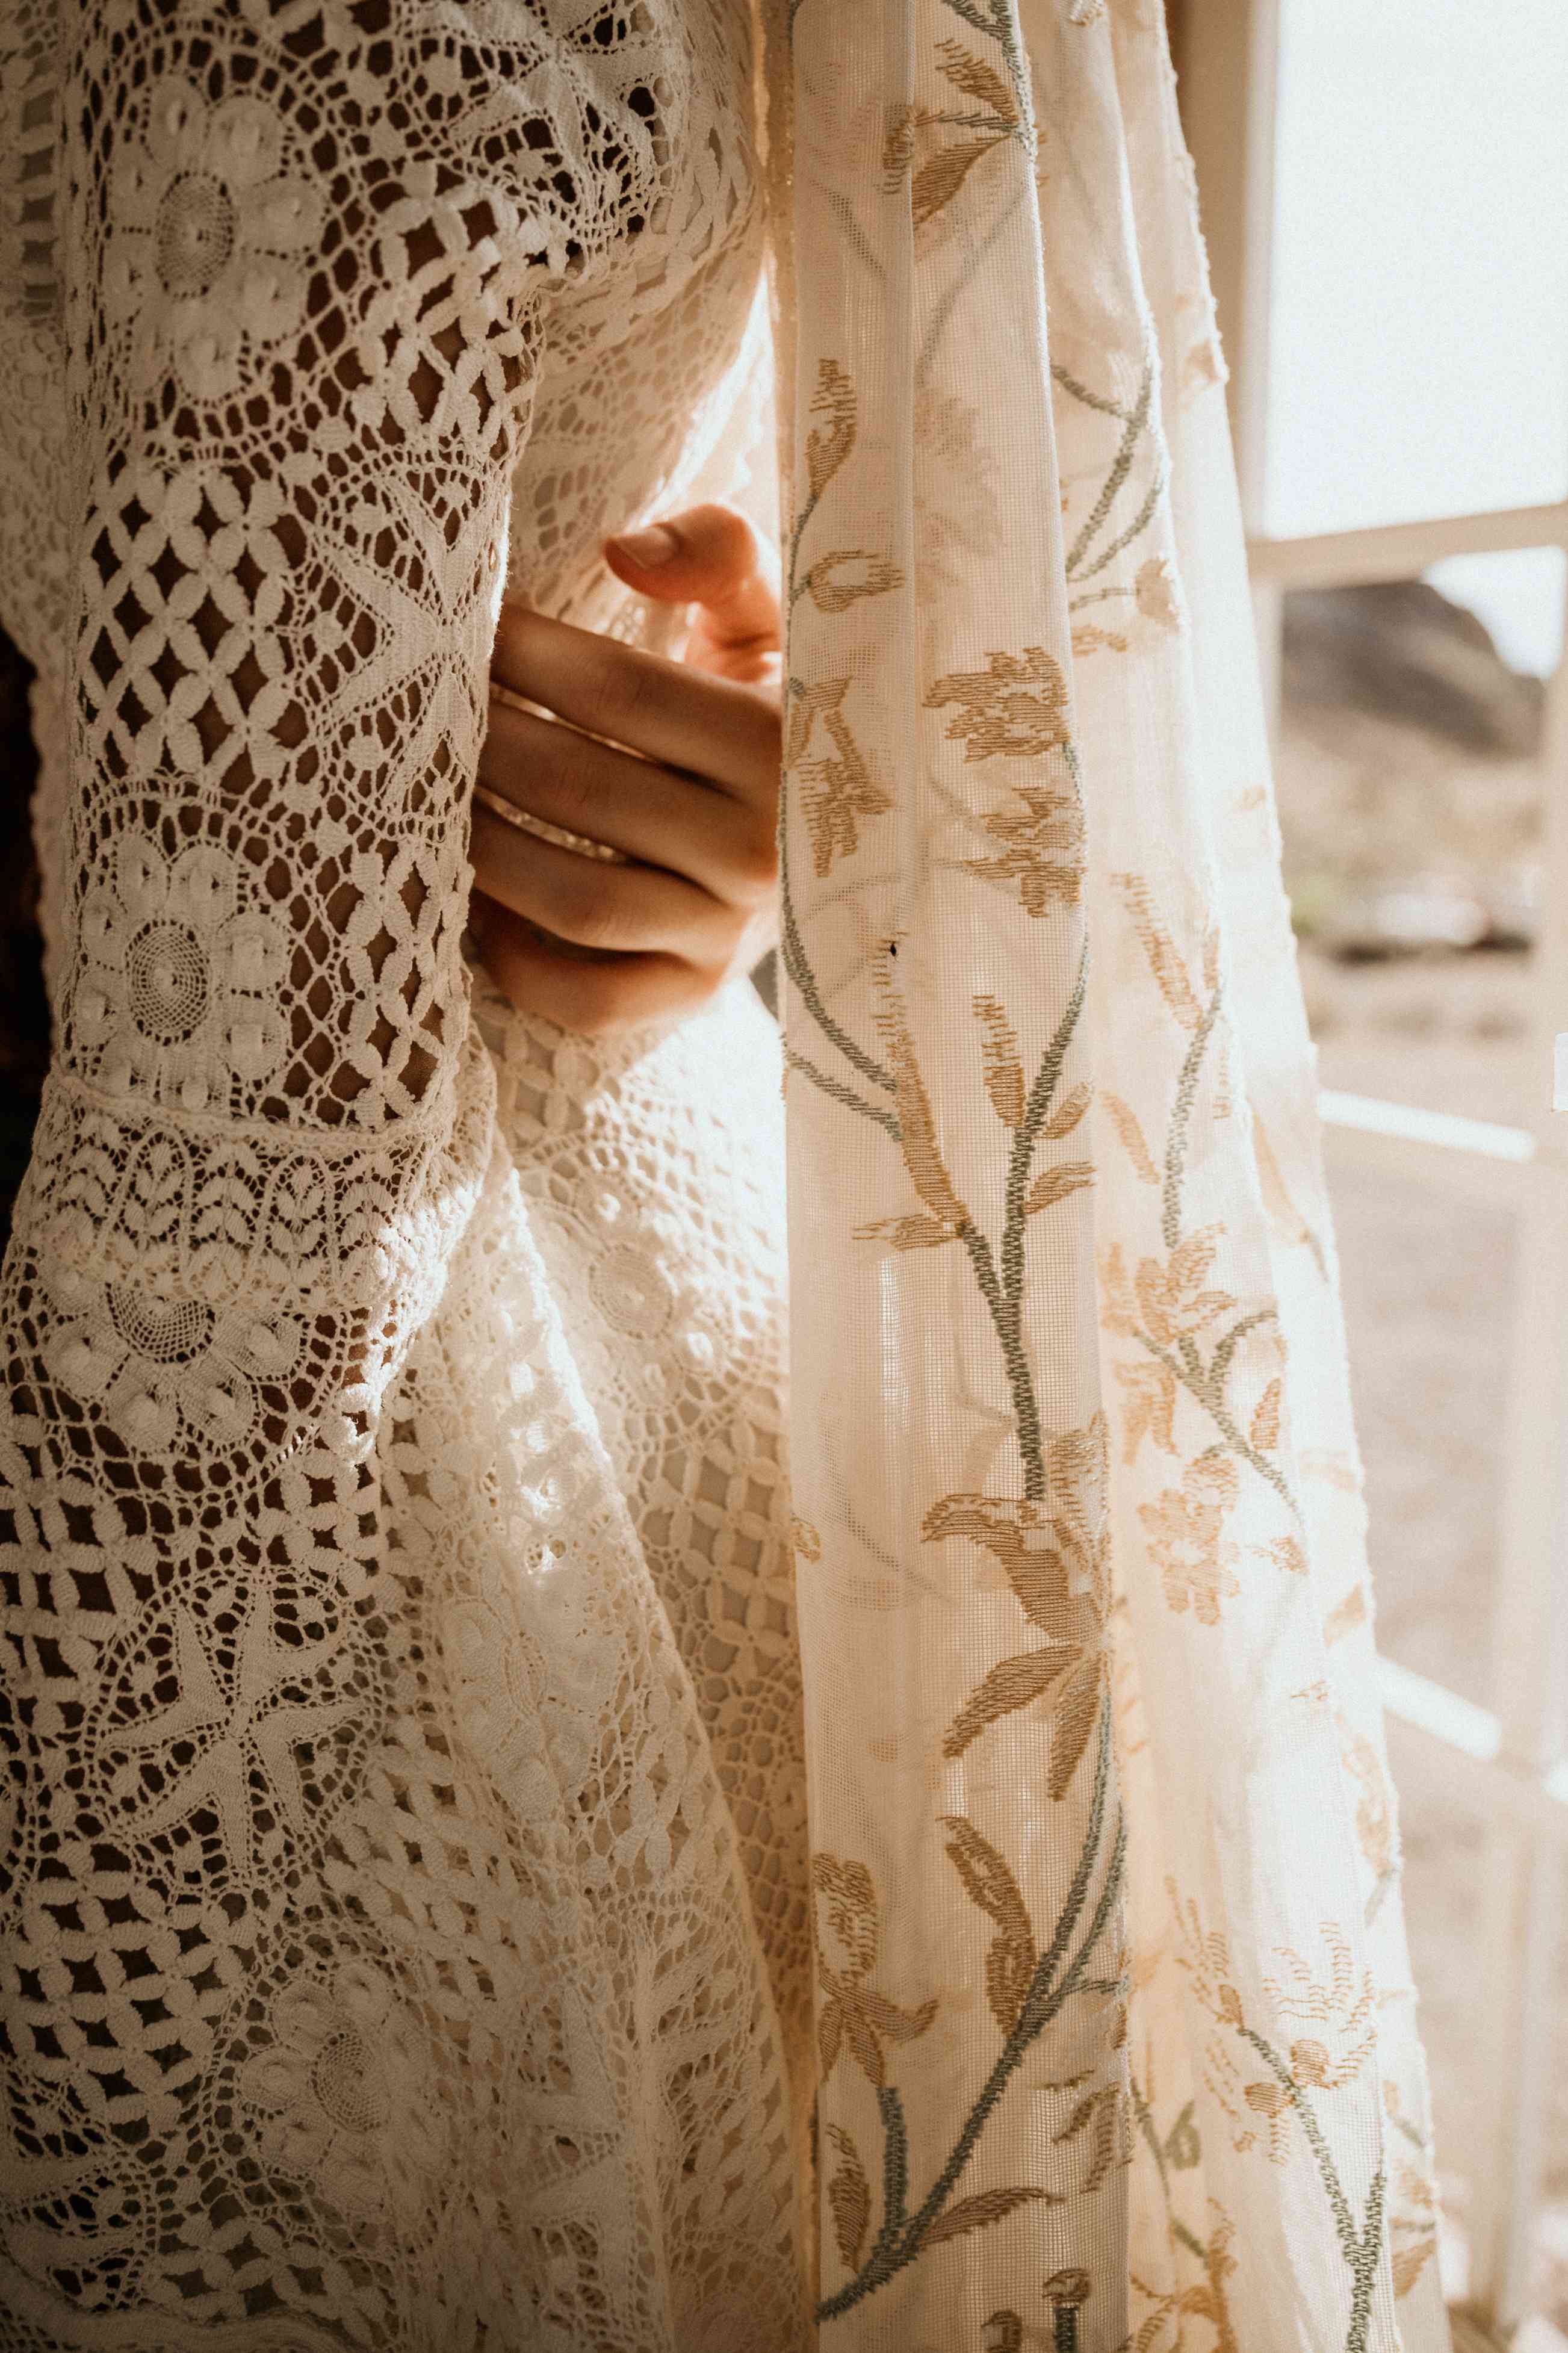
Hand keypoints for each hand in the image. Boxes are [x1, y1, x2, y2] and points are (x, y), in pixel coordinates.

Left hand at [468, 503, 781, 1034]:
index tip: (462, 622)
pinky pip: (586, 996)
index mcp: (781, 745)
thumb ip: (717, 554)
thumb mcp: (765, 623)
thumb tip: (623, 550)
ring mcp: (725, 936)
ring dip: (481, 843)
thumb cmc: (763, 713)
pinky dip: (515, 954)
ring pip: (574, 900)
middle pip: (579, 790)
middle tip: (419, 704)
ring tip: (429, 793)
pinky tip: (478, 897)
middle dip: (480, 740)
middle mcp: (761, 851)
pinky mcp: (690, 996)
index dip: (523, 653)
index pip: (622, 691)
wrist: (825, 841)